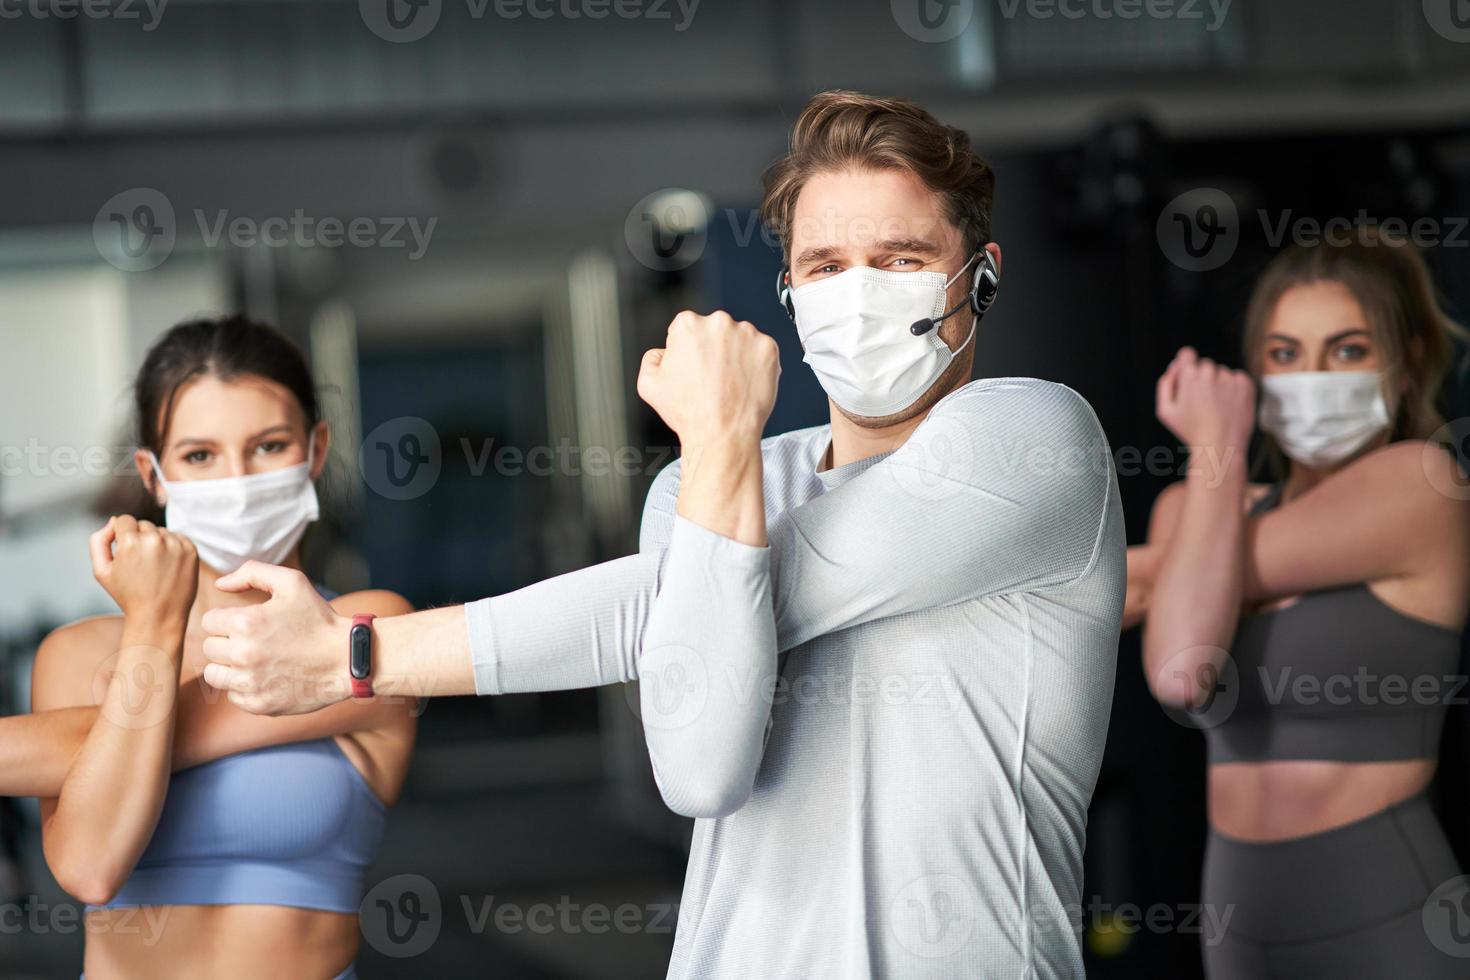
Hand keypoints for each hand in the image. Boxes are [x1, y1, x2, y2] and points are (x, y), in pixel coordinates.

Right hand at [90, 516, 198, 623]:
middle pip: (143, 525)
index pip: (124, 520)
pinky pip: (178, 538)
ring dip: (157, 543)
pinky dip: (172, 547)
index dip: (122, 534)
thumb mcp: (101, 571)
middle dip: (139, 539)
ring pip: (161, 531)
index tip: (124, 550)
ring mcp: (175, 544)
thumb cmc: (128, 595)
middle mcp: (154, 539)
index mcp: (130, 542)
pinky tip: (167, 566)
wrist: (159, 615)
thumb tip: (113, 521)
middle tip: (140, 564)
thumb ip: (99, 541)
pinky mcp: (191, 550)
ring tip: (154, 568)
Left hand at [199, 562, 348, 714]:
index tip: (248, 623)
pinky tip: (267, 676)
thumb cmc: (319, 619)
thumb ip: (252, 572)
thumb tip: (220, 584)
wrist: (348, 659)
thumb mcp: (292, 583)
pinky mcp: (258, 705)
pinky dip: (245, 687)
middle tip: (255, 640)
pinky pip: (233, 695)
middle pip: (209, 648)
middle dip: (228, 642)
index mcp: (246, 623)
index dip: (227, 619)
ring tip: (255, 660)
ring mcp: (249, 683)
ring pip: (214, 674)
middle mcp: (243, 655)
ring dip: (229, 666)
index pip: (209, 621)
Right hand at [637, 310, 779, 445]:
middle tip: (711, 379)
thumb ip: (651, 358)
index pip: (687, 329)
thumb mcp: (648, 384)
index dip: (687, 351)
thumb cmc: (689, 412)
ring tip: (729, 384)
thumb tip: (662, 353)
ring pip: (740, 340)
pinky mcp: (768, 348)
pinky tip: (744, 384)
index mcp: (688, 325)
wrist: (723, 434)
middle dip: (714, 350)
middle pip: (715, 331)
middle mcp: (718, 323)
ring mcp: (747, 334)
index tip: (693, 368)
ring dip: (736, 356)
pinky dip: (756, 365)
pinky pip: (761, 352)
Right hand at [1156, 347, 1255, 448]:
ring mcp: (1229, 377)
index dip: (1186, 364)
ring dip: (1219, 385)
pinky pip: (1237, 379)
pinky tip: (1228, 406)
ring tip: (1217, 408)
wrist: (1220, 445)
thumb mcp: (1165, 411)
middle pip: (1204, 365)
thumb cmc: (1191, 431)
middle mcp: (1210, 372)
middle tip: (1202, 402)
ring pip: (1222, 374)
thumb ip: (1165, 384)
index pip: (1187, 354)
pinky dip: (1234, 389)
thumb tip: (1174, 366)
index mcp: (1189, 375)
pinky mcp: (1245, 384)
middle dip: (1202, 379)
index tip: (1189, 375)